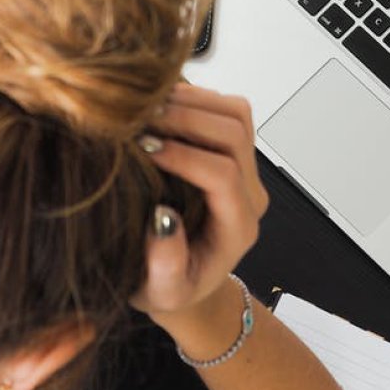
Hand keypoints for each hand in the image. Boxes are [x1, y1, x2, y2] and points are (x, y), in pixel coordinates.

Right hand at [130, 83, 268, 323]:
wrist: (185, 280)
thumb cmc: (170, 288)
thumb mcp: (161, 292)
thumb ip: (165, 266)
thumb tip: (162, 219)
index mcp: (237, 227)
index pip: (223, 175)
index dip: (184, 156)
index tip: (143, 149)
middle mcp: (249, 193)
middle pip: (234, 134)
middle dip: (187, 118)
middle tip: (140, 119)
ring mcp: (244, 168)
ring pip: (235, 113)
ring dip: (192, 101)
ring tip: (146, 107)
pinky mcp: (231, 151)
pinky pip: (225, 109)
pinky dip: (193, 97)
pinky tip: (157, 105)